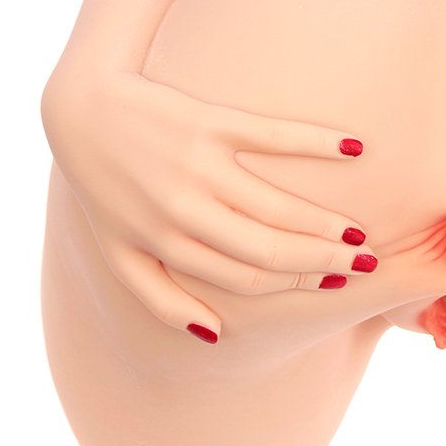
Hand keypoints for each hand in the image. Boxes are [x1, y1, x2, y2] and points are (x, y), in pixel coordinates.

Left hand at [40, 68, 375, 341]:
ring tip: (358, 229)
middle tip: (366, 260)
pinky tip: (355, 148)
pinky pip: (273, 136)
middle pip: (268, 249)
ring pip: (275, 206)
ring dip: (325, 222)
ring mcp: (197, 166)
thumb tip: (213, 336)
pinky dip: (317, 142)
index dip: (297, 285)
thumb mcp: (117, 251)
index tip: (335, 282)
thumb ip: (160, 298)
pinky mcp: (208, 121)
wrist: (80, 109)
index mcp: (167, 245)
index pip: (247, 278)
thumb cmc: (104, 185)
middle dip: (323, 261)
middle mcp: (184, 212)